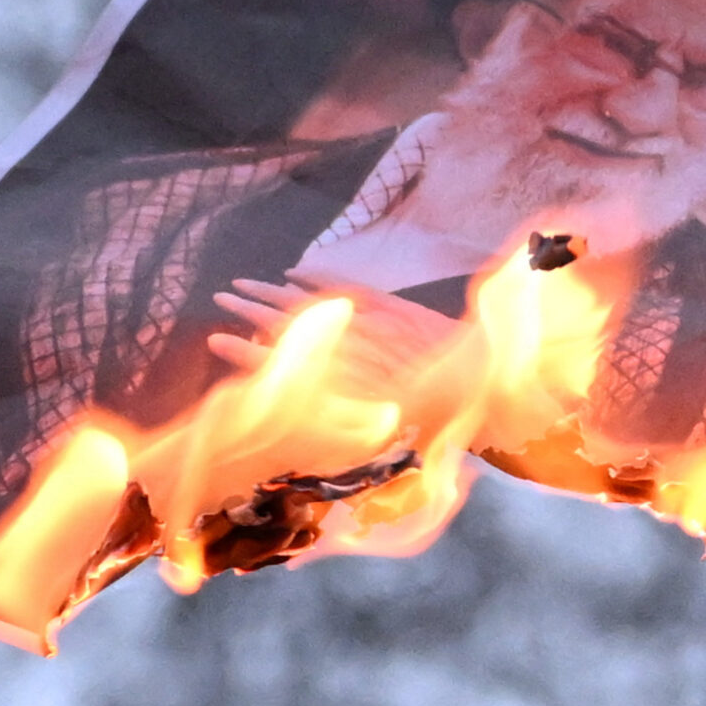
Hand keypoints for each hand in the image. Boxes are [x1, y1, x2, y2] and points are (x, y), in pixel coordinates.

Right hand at [211, 272, 466, 403]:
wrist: (490, 385)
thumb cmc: (442, 419)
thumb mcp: (389, 433)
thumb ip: (344, 426)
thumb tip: (303, 415)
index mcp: (344, 385)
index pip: (285, 367)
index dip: (247, 352)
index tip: (216, 340)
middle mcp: (351, 351)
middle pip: (290, 326)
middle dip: (251, 311)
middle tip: (220, 298)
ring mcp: (371, 324)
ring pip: (313, 304)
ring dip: (274, 293)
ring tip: (240, 285)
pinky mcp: (394, 307)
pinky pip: (350, 288)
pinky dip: (323, 277)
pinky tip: (296, 272)